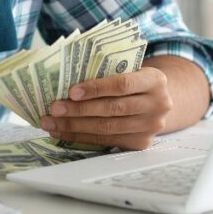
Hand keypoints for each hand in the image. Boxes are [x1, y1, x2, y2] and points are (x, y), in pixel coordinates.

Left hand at [40, 67, 172, 149]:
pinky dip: (82, 137)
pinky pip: (106, 141)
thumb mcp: (132, 70)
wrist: (160, 102)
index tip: (71, 91)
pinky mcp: (140, 143)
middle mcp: (158, 105)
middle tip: (54, 108)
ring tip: (52, 123)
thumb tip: (66, 77)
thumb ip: (109, 71)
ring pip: (107, 128)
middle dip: (79, 110)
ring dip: (75, 126)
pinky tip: (65, 132)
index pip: (122, 84)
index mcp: (155, 80)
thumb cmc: (135, 81)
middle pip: (112, 109)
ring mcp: (150, 127)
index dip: (96, 88)